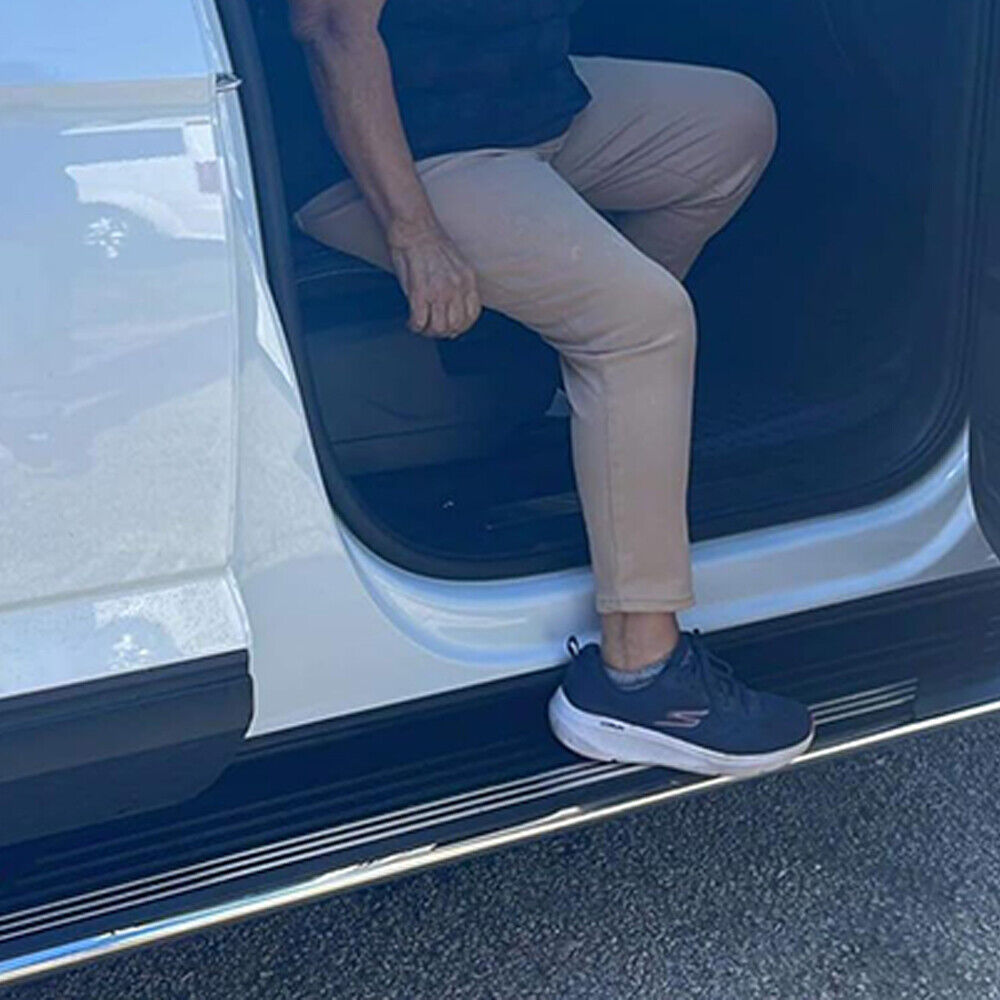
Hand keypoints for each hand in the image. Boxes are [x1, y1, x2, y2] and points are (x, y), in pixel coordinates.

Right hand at [387, 220, 481, 337]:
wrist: (414, 227)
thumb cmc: (430, 242)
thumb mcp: (455, 265)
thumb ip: (457, 286)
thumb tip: (452, 308)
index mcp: (468, 279)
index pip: (473, 314)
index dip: (461, 326)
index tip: (452, 327)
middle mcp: (456, 287)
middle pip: (456, 326)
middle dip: (443, 332)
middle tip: (432, 328)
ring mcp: (439, 291)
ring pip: (439, 328)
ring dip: (428, 331)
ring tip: (421, 325)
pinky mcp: (419, 292)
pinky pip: (420, 321)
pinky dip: (415, 326)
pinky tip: (411, 322)